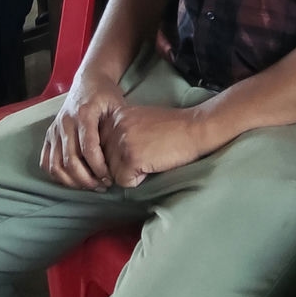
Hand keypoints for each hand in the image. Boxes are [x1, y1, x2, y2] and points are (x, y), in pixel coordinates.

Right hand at [41, 70, 127, 189]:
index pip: (88, 149)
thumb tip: (124, 158)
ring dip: (72, 181)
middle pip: (70, 161)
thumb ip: (119, 129)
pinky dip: (57, 175)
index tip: (110, 178)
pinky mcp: (49, 134)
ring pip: (56, 165)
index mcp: (84, 114)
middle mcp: (65, 122)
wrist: (88, 80)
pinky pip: (46, 161)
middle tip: (102, 185)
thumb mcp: (118, 105)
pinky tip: (72, 180)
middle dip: (87, 179)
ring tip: (89, 185)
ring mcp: (55, 129)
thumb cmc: (106, 94)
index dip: (99, 168)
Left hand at [100, 102, 214, 187]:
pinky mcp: (132, 157)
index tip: (134, 150)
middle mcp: (115, 126)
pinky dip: (139, 180)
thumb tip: (103, 155)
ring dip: (130, 172)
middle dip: (122, 164)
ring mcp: (122, 141)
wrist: (195, 128)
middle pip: (105, 160)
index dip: (117, 154)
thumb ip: (120, 130)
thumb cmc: (172, 126)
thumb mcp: (139, 119)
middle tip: (146, 155)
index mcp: (115, 115)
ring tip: (150, 158)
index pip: (101, 145)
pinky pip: (125, 181)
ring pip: (113, 173)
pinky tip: (153, 165)